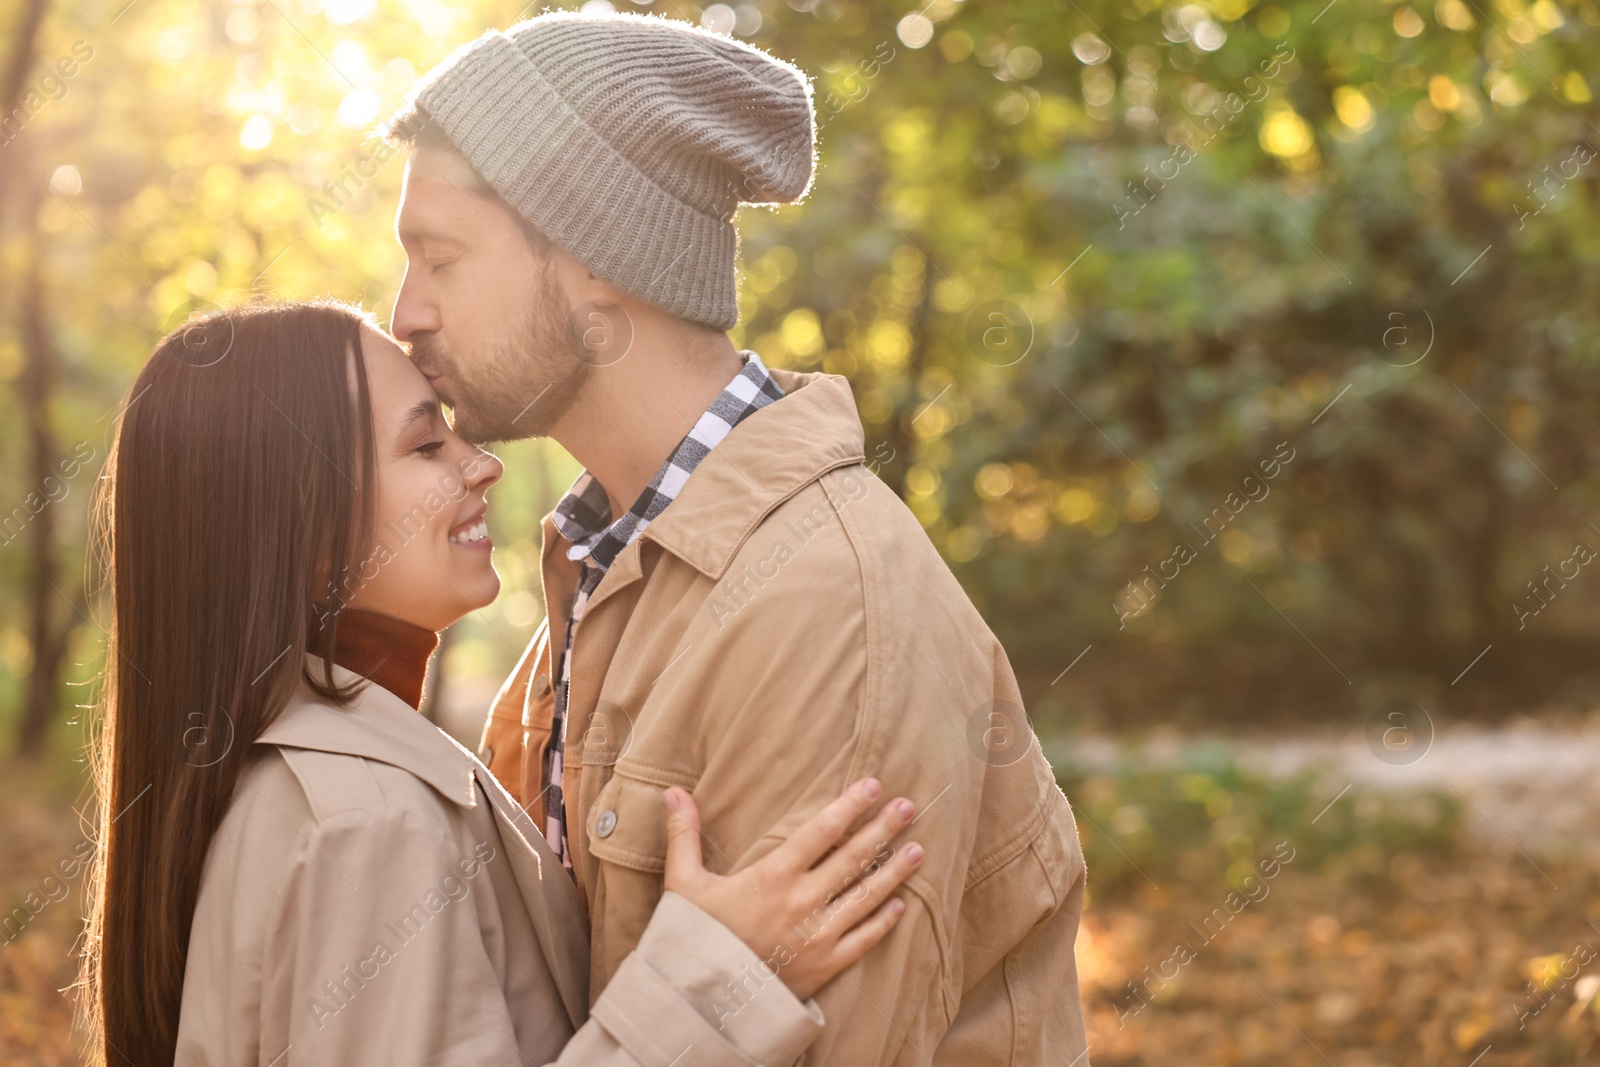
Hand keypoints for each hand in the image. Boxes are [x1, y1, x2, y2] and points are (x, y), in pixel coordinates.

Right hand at [663, 777, 922, 1001]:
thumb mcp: (683, 883)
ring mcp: (818, 935)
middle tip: (908, 807)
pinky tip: (900, 905)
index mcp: (773, 876)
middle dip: (883, 829)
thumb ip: (684, 834)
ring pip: (866, 895)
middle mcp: (803, 901)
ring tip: (919, 849)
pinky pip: (863, 939)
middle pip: (853, 858)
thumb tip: (672, 791)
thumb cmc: (692, 940)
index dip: (850, 806)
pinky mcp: (825, 966)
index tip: (873, 786)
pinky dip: (884, 921)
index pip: (822, 831)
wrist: (701, 1004)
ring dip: (895, 871)